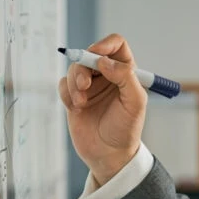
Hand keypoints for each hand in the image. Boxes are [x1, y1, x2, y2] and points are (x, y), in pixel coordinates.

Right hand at [58, 34, 146, 185]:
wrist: (108, 154)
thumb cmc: (125, 129)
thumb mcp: (135, 103)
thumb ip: (126, 77)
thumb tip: (104, 62)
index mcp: (125, 72)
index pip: (116, 45)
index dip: (105, 44)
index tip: (96, 54)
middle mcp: (106, 75)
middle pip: (90, 54)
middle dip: (84, 67)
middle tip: (84, 85)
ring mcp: (89, 86)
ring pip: (74, 68)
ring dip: (74, 83)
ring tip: (81, 102)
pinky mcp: (73, 97)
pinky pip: (63, 84)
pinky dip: (66, 93)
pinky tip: (76, 108)